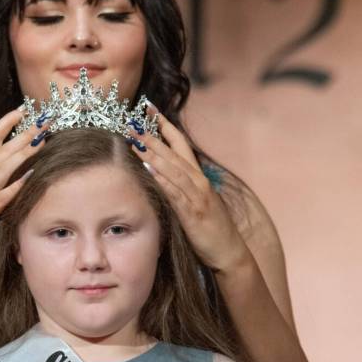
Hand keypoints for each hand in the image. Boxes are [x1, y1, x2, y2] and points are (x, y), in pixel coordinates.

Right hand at [0, 109, 48, 262]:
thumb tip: (7, 174)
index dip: (7, 122)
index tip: (23, 110)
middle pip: (3, 148)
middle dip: (25, 133)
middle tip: (46, 119)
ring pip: (3, 167)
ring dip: (24, 152)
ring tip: (42, 139)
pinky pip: (0, 197)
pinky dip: (15, 186)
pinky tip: (29, 177)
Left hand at [131, 113, 248, 272]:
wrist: (229, 252)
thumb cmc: (211, 229)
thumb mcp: (197, 202)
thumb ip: (182, 187)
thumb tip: (160, 173)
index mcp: (198, 178)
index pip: (181, 144)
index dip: (165, 125)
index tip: (149, 109)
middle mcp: (198, 182)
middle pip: (173, 152)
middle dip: (152, 135)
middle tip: (133, 120)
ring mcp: (196, 196)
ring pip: (173, 169)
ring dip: (153, 153)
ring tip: (135, 139)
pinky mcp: (193, 213)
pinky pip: (175, 193)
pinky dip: (162, 179)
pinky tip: (149, 169)